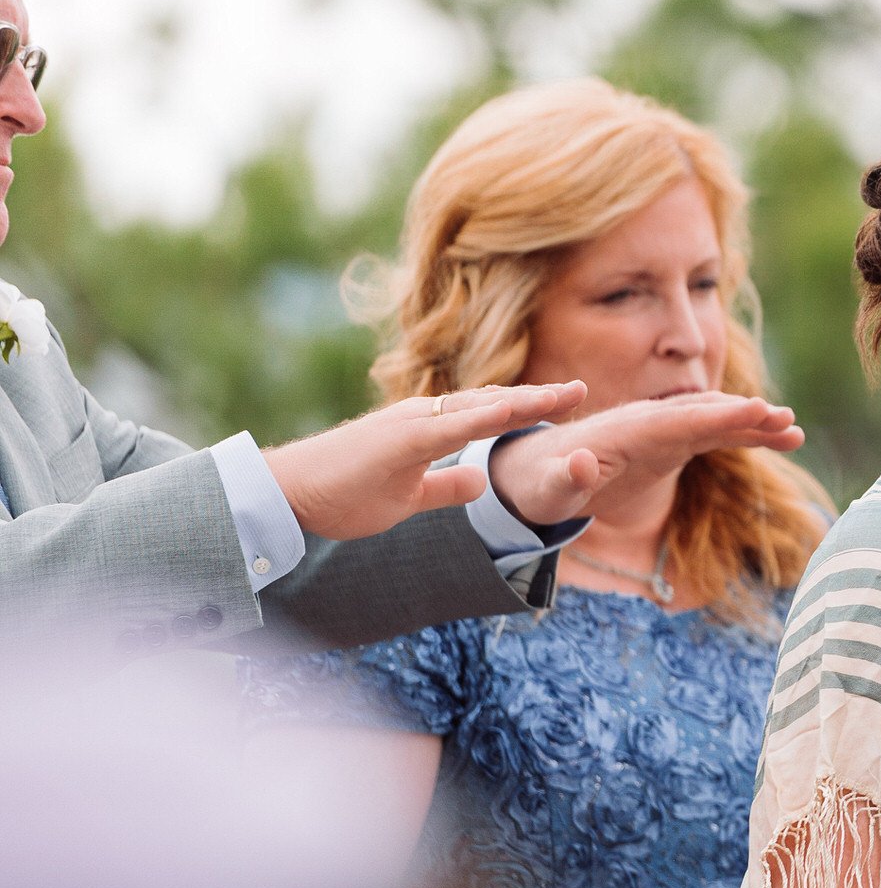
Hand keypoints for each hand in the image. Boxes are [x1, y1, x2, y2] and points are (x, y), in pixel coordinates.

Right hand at [264, 383, 589, 540]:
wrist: (289, 495)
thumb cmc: (343, 494)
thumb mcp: (409, 497)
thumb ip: (445, 487)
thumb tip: (480, 481)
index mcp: (428, 430)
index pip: (488, 415)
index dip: (528, 409)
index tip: (567, 403)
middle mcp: (423, 418)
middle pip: (492, 403)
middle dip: (538, 399)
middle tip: (583, 390)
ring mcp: (411, 425)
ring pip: (478, 407)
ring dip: (523, 401)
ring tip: (565, 395)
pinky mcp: (399, 440)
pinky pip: (450, 426)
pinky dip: (485, 417)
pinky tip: (514, 411)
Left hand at [488, 393, 803, 525]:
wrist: (538, 472)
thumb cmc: (542, 485)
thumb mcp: (548, 489)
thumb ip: (567, 477)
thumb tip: (581, 462)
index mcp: (624, 431)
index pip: (678, 420)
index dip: (719, 416)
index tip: (756, 411)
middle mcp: (648, 421)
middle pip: (704, 413)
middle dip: (745, 415)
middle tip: (786, 420)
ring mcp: (663, 429)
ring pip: (716, 420)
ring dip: (754, 424)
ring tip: (795, 432)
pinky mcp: (671, 442)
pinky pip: (716, 434)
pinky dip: (747, 434)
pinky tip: (780, 440)